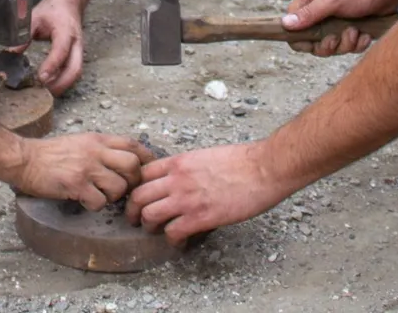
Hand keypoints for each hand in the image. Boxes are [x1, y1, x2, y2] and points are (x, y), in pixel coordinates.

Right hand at [12, 134, 152, 208]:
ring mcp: (86, 168)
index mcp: (98, 139)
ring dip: (113, 197)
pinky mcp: (76, 184)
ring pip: (119, 187)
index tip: (148, 170)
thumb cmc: (50, 153)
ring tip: (99, 195)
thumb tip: (123, 161)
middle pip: (132, 166)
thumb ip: (101, 148)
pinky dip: (95, 205)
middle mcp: (95, 151)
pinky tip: (83, 201)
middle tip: (122, 189)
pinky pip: (99, 202)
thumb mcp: (80, 141)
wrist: (24, 159)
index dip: (146, 158)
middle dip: (133, 181)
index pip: (133, 144)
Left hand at [25, 0, 83, 94]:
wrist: (68, 2)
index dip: (52, 65)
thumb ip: (24, 34)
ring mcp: (79, 50)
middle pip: (75, 68)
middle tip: (43, 91)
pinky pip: (74, 71)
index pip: (61, 51)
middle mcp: (76, 43)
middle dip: (61, 83)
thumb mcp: (35, 17)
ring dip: (63, 85)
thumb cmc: (51, 9)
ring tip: (45, 92)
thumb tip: (11, 53)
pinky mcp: (77, 55)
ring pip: (76, 73)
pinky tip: (51, 86)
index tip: (41, 78)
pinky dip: (64, 81)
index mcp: (65, 30)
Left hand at [127, 143, 290, 241]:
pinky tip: (180, 242)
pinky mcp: (201, 217)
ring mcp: (187, 198)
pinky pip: (173, 233)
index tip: (138, 198)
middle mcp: (177, 179)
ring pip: (149, 215)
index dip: (136, 188)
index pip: (142, 174)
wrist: (264, 168)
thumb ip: (188, 167)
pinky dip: (172, 240)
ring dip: (149, 227)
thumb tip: (181, 179)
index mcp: (179, 162)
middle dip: (133, 211)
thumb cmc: (242, 161)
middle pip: (138, 196)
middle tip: (136, 220)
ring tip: (157, 232)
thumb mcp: (205, 155)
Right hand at [283, 0, 397, 55]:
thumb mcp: (332, 0)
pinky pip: (349, 47)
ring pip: (333, 47)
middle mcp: (321, 13)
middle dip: (328, 45)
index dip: (299, 39)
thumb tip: (285, 23)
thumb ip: (309, 13)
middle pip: (313, 43)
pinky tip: (365, 33)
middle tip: (338, 37)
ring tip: (356, 30)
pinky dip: (358, 43)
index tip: (313, 43)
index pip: (292, 26)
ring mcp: (336, 23)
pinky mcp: (351, 30)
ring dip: (346, 43)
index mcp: (310, 1)